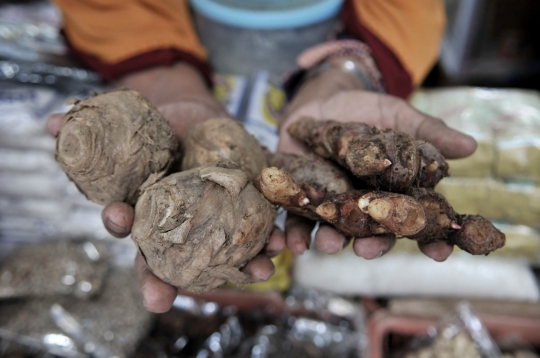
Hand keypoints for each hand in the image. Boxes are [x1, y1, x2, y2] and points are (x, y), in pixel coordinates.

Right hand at [48, 62, 284, 311]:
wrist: (191, 115)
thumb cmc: (153, 129)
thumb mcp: (125, 127)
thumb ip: (92, 126)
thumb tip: (52, 121)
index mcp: (150, 215)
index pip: (134, 238)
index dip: (122, 236)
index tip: (120, 237)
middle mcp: (181, 227)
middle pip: (177, 261)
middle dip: (171, 280)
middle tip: (163, 297)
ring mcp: (213, 219)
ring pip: (224, 252)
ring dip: (240, 266)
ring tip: (254, 272)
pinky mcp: (242, 202)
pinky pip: (257, 226)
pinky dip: (270, 235)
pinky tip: (280, 241)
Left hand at [277, 65, 476, 261]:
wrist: (324, 99)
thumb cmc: (367, 110)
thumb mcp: (398, 117)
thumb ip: (428, 133)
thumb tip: (470, 146)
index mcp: (394, 192)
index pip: (415, 219)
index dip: (429, 238)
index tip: (439, 252)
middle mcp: (365, 204)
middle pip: (373, 232)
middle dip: (372, 245)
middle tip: (369, 250)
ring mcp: (334, 202)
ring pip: (335, 230)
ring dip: (332, 241)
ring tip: (329, 246)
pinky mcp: (304, 195)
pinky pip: (299, 219)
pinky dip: (297, 233)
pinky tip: (297, 244)